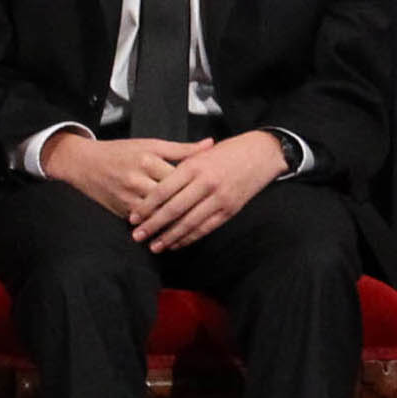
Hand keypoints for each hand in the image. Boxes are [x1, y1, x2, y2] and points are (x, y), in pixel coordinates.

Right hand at [41, 132, 208, 220]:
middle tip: (211, 212)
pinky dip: (157, 226)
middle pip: (168, 197)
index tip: (216, 189)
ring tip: (197, 227)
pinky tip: (172, 232)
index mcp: (147, 160)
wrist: (84, 164)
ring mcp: (127, 196)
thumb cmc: (122, 152)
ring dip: (173, 222)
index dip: (197, 184)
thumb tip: (211, 144)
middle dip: (188, 205)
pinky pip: (143, 221)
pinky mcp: (120, 209)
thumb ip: (182, 149)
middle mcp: (136, 179)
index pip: (178, 176)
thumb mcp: (152, 145)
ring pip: (156, 213)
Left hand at [127, 131, 287, 251]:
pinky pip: (206, 227)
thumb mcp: (201, 154)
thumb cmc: (229, 152)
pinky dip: (190, 237)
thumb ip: (180, 169)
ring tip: (155, 246)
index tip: (134, 217)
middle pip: (173, 209)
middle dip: (153, 225)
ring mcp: (220, 198)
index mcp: (194, 167)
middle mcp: (206, 183)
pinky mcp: (231, 209)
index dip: (146, 207)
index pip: (163, 191)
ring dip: (170, 236)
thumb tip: (154, 188)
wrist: (262, 153)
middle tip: (138, 236)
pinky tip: (177, 243)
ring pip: (189, 222)